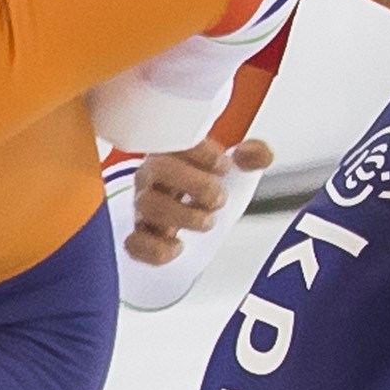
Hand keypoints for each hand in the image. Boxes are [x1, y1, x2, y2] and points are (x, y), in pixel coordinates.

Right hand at [124, 138, 271, 265]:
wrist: (187, 218)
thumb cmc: (205, 188)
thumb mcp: (233, 168)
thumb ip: (252, 155)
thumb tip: (255, 154)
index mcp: (173, 152)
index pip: (178, 140)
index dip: (205, 153)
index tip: (225, 166)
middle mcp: (153, 176)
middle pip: (159, 169)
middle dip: (198, 185)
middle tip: (219, 197)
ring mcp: (143, 207)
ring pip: (148, 206)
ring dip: (185, 216)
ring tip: (207, 220)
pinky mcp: (140, 238)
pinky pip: (135, 244)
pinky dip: (158, 249)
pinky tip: (178, 246)